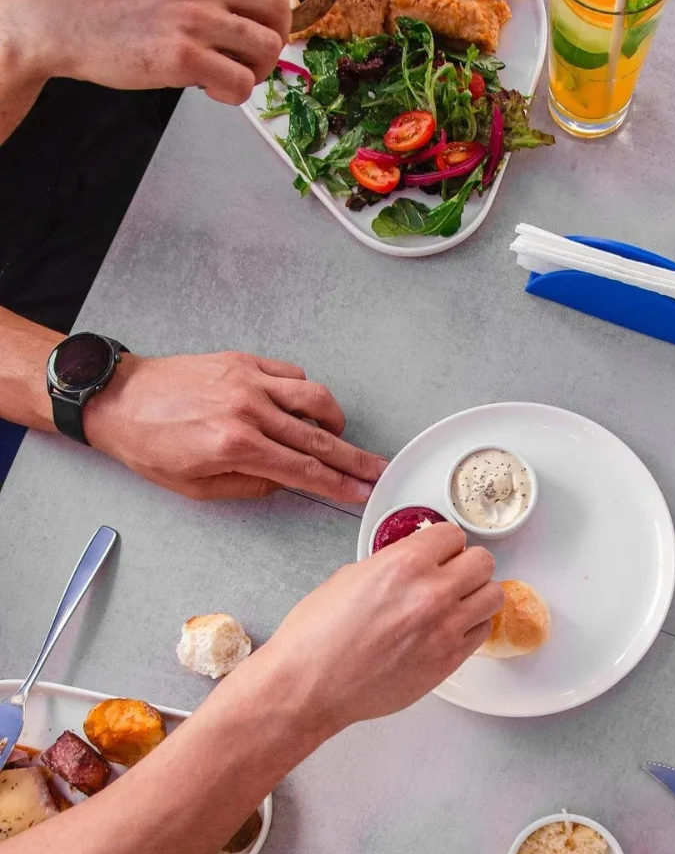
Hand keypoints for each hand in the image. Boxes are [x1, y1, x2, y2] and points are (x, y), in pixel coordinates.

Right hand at [0, 0, 288, 106]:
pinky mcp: (184, 56)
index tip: (246, 31)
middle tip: (249, 58)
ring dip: (255, 70)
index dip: (262, 15)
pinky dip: (233, 93)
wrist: (56, 13)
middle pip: (278, 13)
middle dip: (270, 41)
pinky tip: (209, 87)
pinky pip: (241, 84)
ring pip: (266, 49)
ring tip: (226, 73)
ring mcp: (195, 14)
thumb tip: (251, 12)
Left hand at [83, 351, 384, 503]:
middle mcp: (247, 410)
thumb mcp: (197, 487)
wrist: (119, 400)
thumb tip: (286, 481)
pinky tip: (300, 408)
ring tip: (336, 436)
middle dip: (354, 459)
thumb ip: (250, 486)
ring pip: (315, 398)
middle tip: (377, 470)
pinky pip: (292, 375)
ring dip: (333, 420)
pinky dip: (304, 394)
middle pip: (319, 438)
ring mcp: (247, 380)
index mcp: (235, 446)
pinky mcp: (243, 361)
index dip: (338, 484)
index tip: (361, 492)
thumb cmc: (150, 445)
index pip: (303, 470)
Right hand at [261, 523, 502, 733]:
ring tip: (458, 603)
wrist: (310, 684)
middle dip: (468, 565)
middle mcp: (432, 592)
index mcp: (405, 563)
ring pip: (494, 596)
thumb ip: (392, 564)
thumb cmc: (318, 634)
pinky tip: (450, 629)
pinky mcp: (449, 660)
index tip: (439, 553)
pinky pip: (482, 632)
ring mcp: (445, 628)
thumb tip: (414, 563)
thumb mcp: (351, 576)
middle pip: (483, 562)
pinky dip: (471, 627)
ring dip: (477, 596)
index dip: (445, 544)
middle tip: (453, 576)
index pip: (453, 534)